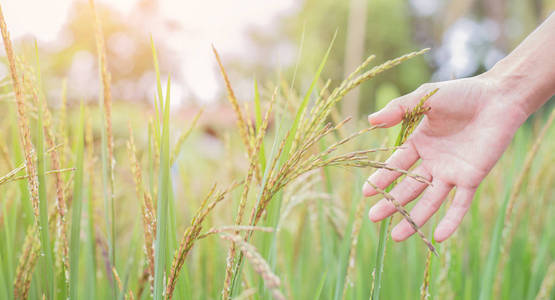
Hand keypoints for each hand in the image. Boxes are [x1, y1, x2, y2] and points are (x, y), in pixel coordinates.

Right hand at [362, 75, 528, 241]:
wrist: (499, 97)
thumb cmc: (462, 94)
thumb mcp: (424, 98)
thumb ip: (398, 110)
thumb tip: (370, 120)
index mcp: (420, 144)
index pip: (395, 166)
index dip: (381, 179)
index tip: (365, 193)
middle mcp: (433, 162)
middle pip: (408, 188)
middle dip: (391, 204)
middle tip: (373, 218)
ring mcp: (452, 172)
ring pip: (430, 200)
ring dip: (414, 218)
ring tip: (396, 237)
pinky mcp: (472, 178)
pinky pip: (460, 204)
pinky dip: (450, 220)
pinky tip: (438, 237)